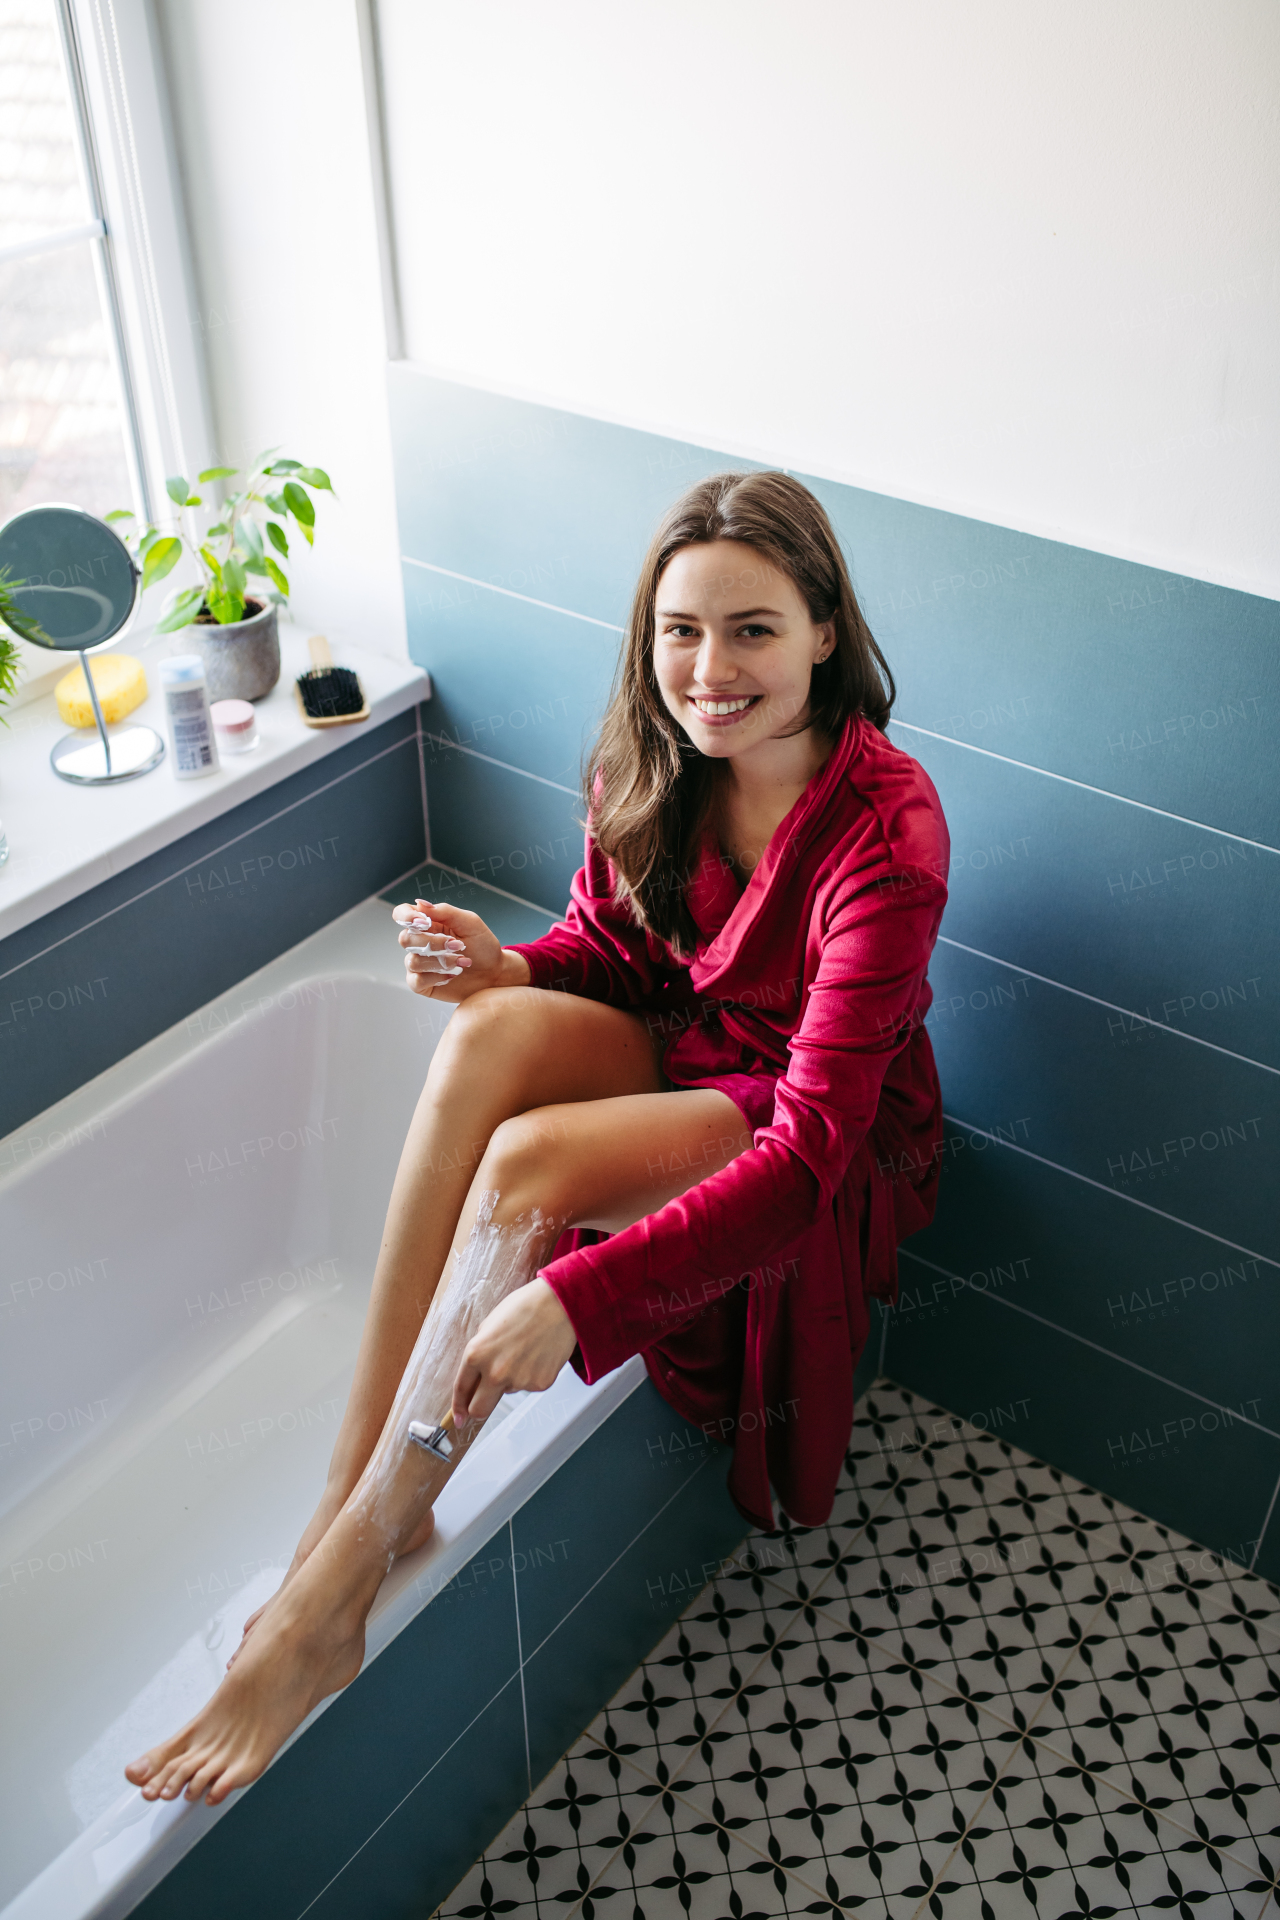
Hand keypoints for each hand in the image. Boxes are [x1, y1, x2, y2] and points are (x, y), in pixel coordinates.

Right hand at [391, 898, 531, 1002]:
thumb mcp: (470, 922)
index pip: (401, 914)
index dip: (406, 917)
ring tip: (462, 962)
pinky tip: (452, 975)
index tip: (423, 922)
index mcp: (428, 924)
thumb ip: (445, 911)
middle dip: (434, 943)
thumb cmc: (483, 946)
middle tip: (458, 946)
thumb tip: (420, 904)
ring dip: (441, 961)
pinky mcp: (422, 983)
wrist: (495, 972)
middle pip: (406, 938)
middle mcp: (419, 942)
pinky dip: (435, 977)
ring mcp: (420, 964)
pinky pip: (416, 981)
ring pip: (413, 961)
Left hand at [452, 1279, 578, 1421]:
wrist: (560, 1306)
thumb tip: (476, 1375)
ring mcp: (518, 1380)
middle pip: (479, 1410)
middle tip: (484, 1401)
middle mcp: (495, 1371)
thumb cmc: (525, 1308)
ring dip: (510, 1380)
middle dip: (478, 1410)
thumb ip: (480, 1352)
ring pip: (507, 1393)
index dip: (458, 1407)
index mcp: (476, 1354)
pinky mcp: (539, 1384)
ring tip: (523, 1352)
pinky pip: (528, 1387)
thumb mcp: (489, 1325)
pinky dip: (530, 1375)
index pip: (461, 1389)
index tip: (459, 1418)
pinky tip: (536, 1355)